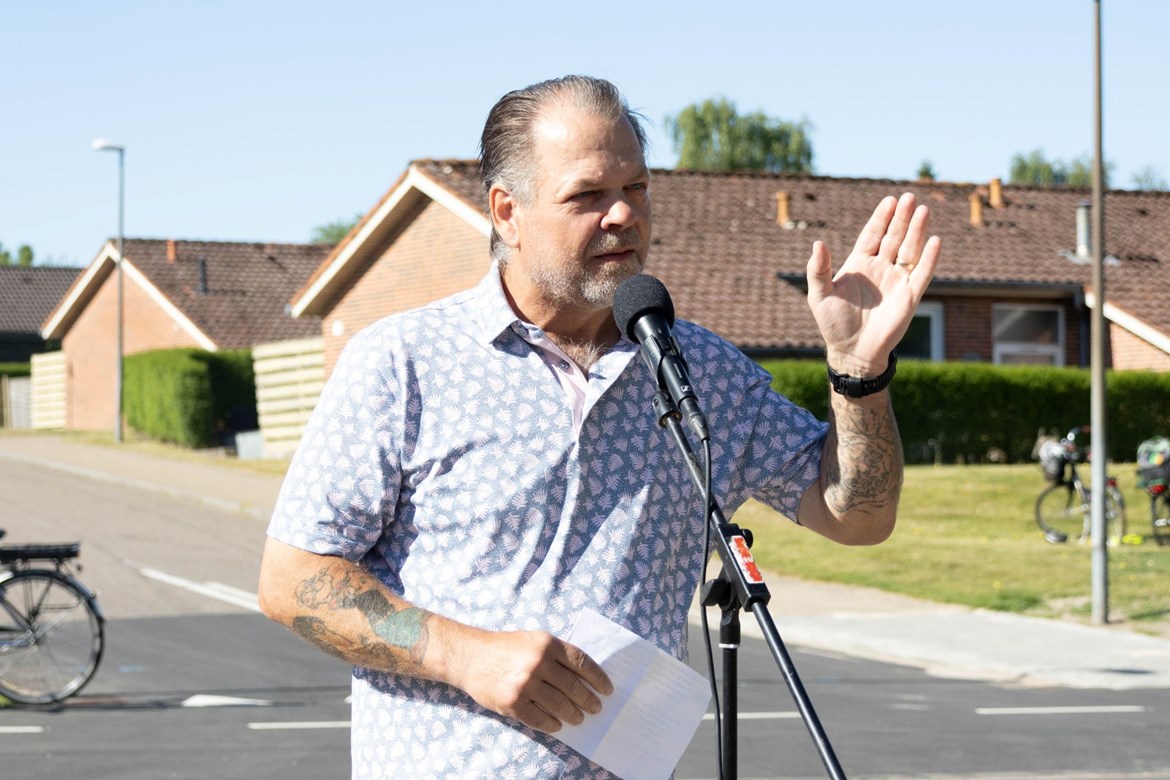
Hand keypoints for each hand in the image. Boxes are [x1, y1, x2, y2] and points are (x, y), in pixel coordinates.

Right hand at [449, 628, 612, 732]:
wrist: (471, 657)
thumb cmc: (506, 647)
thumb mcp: (534, 640)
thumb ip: (557, 654)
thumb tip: (584, 676)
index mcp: (547, 644)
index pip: (582, 663)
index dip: (598, 678)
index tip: (607, 689)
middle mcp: (538, 663)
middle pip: (574, 686)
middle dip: (588, 699)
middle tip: (596, 707)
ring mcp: (526, 684)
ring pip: (560, 704)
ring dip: (573, 713)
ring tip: (579, 717)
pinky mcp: (513, 703)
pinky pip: (540, 718)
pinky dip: (552, 723)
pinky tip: (558, 724)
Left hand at [806, 192, 940, 376]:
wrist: (852, 350)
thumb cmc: (833, 323)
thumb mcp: (819, 294)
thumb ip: (818, 269)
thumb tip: (818, 243)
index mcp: (859, 264)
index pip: (872, 234)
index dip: (881, 218)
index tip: (890, 200)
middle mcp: (880, 268)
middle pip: (894, 237)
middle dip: (902, 218)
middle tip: (910, 197)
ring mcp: (896, 281)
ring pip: (910, 250)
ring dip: (917, 231)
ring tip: (923, 210)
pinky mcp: (909, 296)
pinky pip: (922, 274)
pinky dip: (929, 258)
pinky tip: (934, 240)